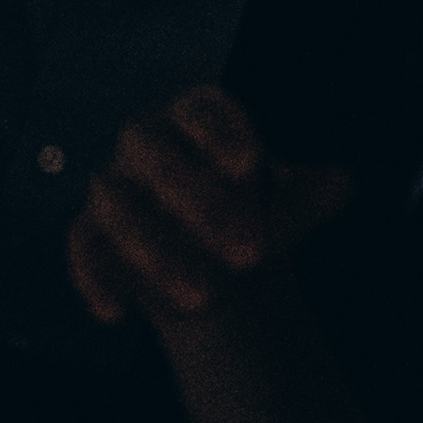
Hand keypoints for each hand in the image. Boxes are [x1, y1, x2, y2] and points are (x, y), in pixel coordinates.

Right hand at [65, 84, 353, 326]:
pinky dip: (93, 278)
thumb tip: (339, 183)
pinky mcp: (92, 233)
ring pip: (115, 202)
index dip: (217, 131)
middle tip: (249, 253)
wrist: (215, 263)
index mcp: (196, 122)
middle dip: (192, 195)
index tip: (248, 166)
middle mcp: (147, 145)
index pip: (199, 109)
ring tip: (205, 298)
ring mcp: (115, 188)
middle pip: (149, 148)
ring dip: (155, 250)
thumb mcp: (285, 209)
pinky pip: (82, 247)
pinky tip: (115, 313)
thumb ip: (305, 197)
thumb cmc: (253, 217)